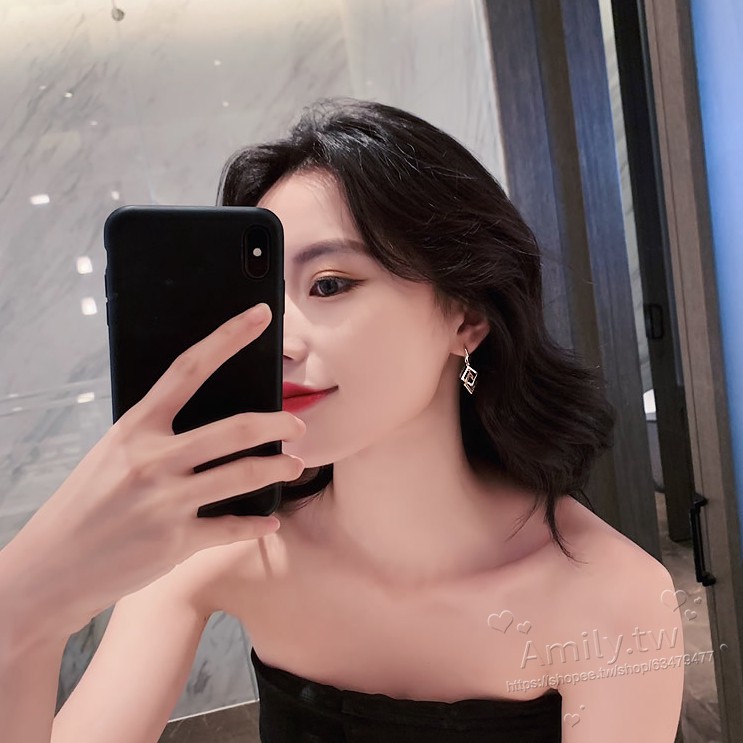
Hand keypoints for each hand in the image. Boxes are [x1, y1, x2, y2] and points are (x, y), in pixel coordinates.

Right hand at [2, 302, 304, 641]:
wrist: (52, 565)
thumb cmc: (86, 502)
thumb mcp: (113, 452)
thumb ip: (155, 433)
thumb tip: (206, 415)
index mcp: (135, 427)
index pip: (189, 368)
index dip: (229, 337)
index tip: (260, 316)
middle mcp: (152, 459)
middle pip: (235, 428)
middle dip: (278, 423)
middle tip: (298, 425)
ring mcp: (166, 501)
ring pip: (244, 475)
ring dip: (280, 468)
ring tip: (295, 464)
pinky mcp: (175, 541)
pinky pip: (232, 528)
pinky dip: (256, 525)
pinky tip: (270, 521)